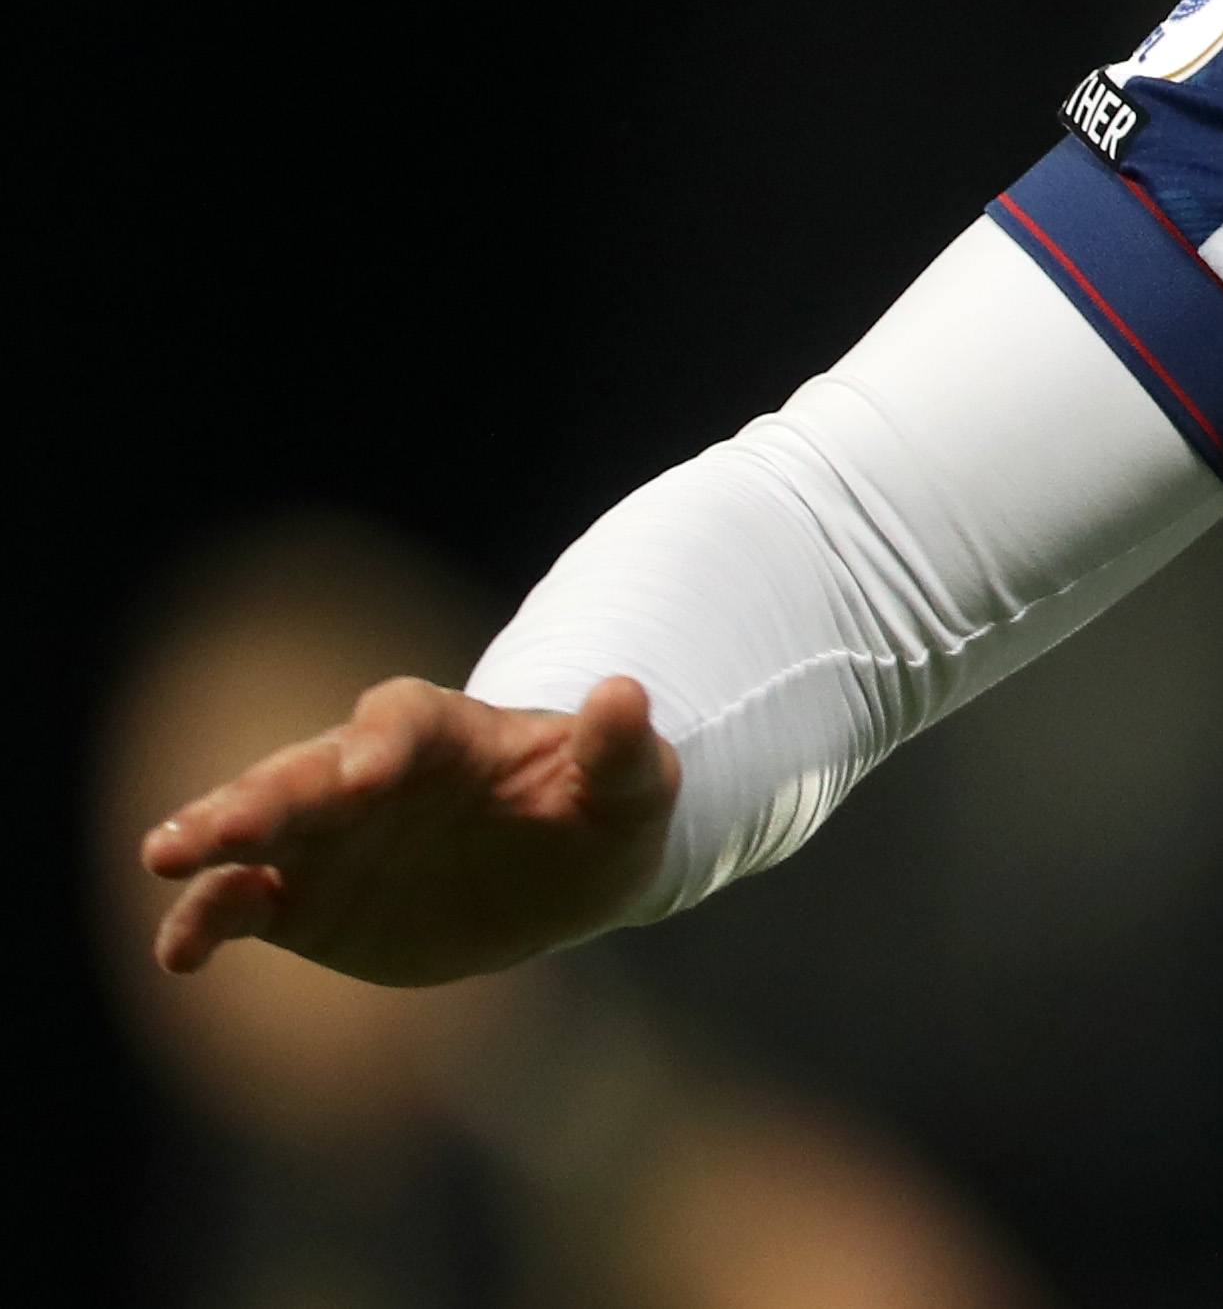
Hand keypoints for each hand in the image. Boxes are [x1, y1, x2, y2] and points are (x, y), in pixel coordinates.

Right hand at [145, 673, 678, 986]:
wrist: (564, 876)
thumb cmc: (601, 814)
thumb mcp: (636, 789)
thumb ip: (623, 748)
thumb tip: (625, 693)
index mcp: (447, 733)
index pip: (402, 722)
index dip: (382, 741)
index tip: (366, 773)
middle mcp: (368, 774)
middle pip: (307, 771)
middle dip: (265, 794)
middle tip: (223, 827)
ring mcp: (329, 836)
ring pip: (256, 828)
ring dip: (211, 837)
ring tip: (163, 856)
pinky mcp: (305, 901)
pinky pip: (241, 905)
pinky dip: (207, 920)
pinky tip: (178, 954)